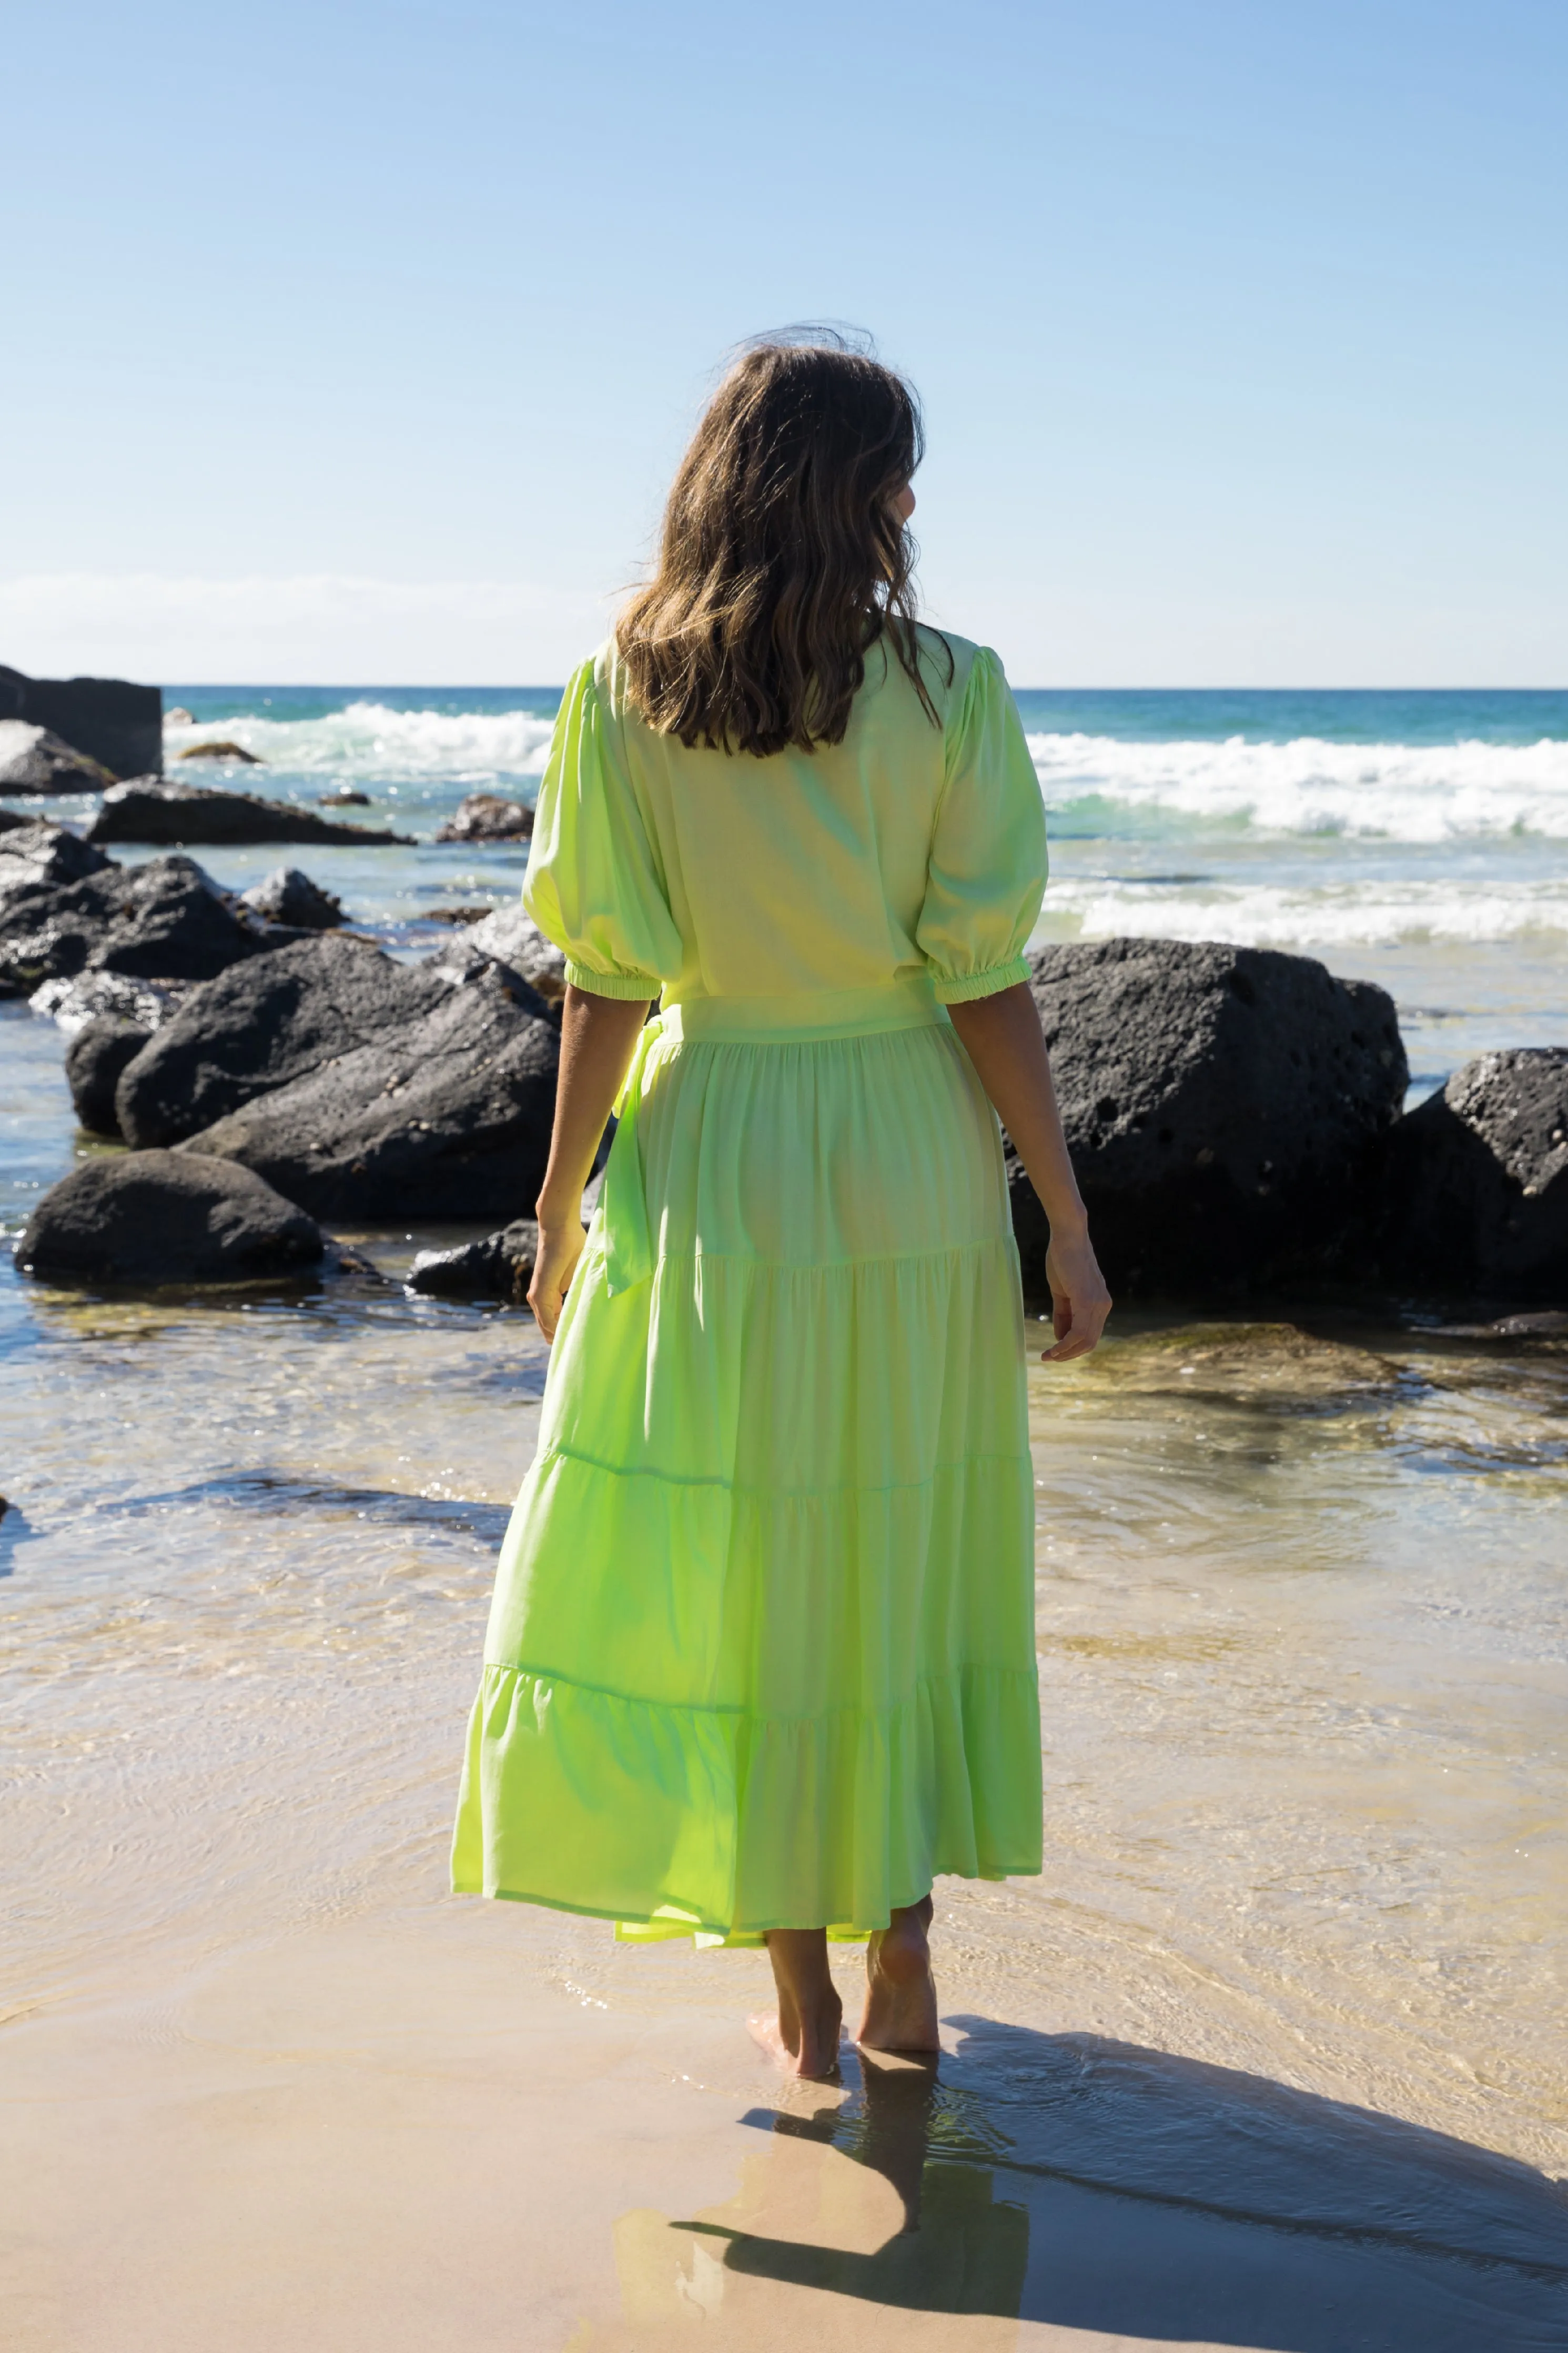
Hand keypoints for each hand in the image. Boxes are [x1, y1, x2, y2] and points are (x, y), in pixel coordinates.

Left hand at [527, 1216, 586, 1341]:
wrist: (560, 1228)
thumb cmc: (572, 1244)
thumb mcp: (579, 1272)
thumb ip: (579, 1287)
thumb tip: (590, 1300)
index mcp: (550, 1294)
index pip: (554, 1320)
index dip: (565, 1330)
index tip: (579, 1341)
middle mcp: (539, 1297)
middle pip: (548, 1326)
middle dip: (561, 1337)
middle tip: (577, 1351)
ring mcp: (537, 1296)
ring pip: (546, 1325)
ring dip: (558, 1336)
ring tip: (573, 1348)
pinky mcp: (539, 1292)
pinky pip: (545, 1318)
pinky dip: (554, 1329)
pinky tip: (564, 1337)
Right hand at [1043, 1229, 1111, 1361]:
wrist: (1066, 1236)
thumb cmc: (1062, 1259)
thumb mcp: (1062, 1292)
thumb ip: (1064, 1314)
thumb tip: (1061, 1337)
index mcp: (1099, 1303)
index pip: (1090, 1334)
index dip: (1072, 1347)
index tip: (1054, 1351)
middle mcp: (1103, 1306)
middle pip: (1090, 1342)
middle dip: (1069, 1354)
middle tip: (1049, 1358)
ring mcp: (1097, 1304)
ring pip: (1085, 1340)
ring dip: (1065, 1352)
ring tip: (1048, 1356)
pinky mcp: (1087, 1300)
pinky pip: (1079, 1331)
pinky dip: (1065, 1344)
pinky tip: (1053, 1347)